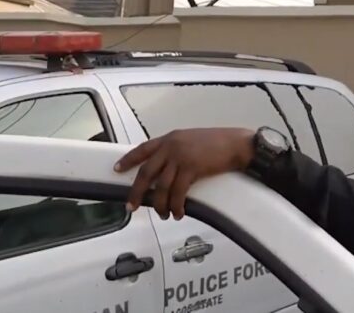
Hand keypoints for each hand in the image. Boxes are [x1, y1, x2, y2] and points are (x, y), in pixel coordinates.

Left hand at [114, 128, 255, 219]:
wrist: (236, 144)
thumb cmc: (219, 143)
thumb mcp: (192, 140)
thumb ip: (177, 150)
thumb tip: (167, 169)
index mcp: (170, 138)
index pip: (143, 149)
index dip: (128, 160)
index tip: (117, 169)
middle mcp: (171, 146)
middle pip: (146, 172)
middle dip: (137, 192)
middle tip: (132, 206)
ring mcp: (180, 157)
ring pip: (161, 186)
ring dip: (160, 204)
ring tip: (163, 215)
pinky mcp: (191, 168)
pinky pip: (178, 192)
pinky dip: (176, 205)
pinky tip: (178, 212)